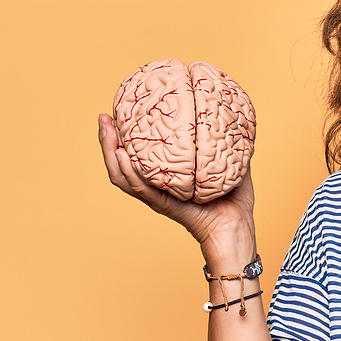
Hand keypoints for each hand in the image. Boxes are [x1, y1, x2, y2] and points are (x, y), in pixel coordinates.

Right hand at [98, 113, 256, 261]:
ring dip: (109, 152)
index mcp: (167, 176)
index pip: (138, 155)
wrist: (237, 227)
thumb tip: (233, 115)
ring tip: (106, 129)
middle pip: (121, 164)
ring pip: (124, 175)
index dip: (124, 137)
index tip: (118, 112)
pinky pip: (142, 188)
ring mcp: (158, 196)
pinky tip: (121, 154)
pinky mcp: (164, 205)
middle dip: (108, 140)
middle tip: (103, 117)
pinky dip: (128, 171)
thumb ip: (228, 141)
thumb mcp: (231, 163)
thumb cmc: (235, 199)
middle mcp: (157, 186)